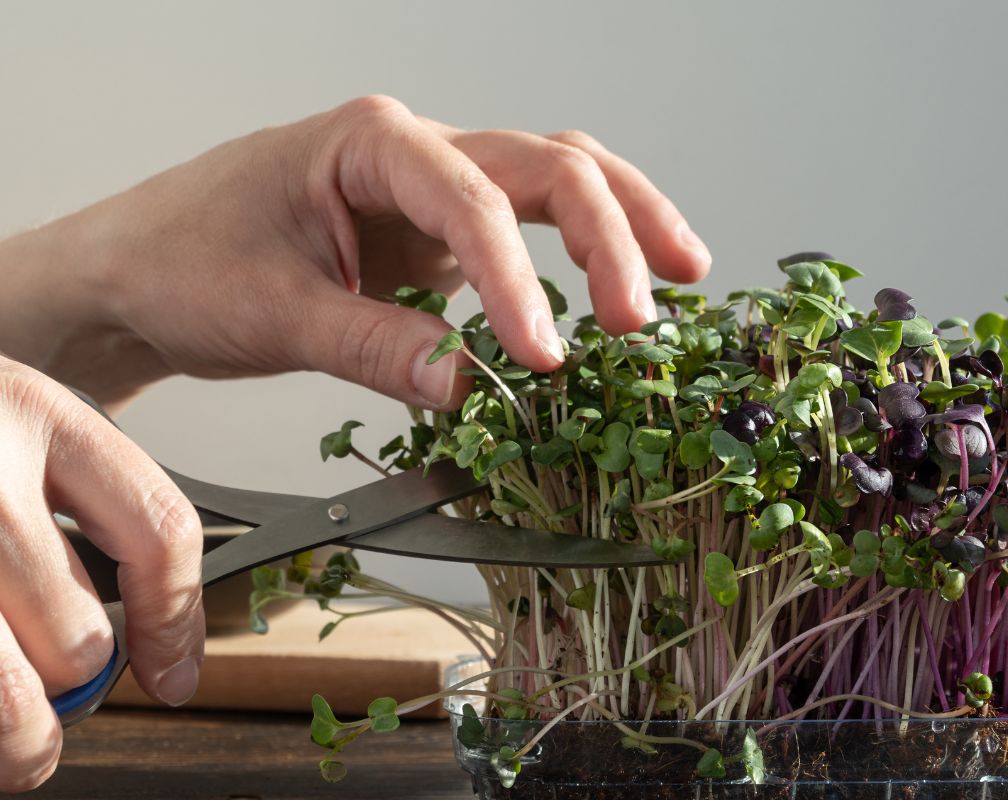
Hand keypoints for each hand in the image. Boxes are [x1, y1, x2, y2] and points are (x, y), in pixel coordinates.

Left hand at [0, 96, 710, 409]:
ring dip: (622, 223)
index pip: (473, 199)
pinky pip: (529, 228)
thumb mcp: (272, 313)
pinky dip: (582, 252)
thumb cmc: (182, 265)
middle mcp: (411, 150)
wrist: (136, 270)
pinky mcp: (434, 232)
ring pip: (556, 177)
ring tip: (682, 272)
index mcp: (368, 142)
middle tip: (643, 315)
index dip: (517, 280)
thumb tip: (471, 387)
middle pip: (547, 163)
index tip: (543, 357)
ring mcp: (429, 189)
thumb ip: (374, 345)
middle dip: (610, 233)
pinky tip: (617, 286)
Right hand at [0, 358, 203, 791]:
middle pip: (79, 635)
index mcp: (40, 416)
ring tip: (19, 741)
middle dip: (73, 679)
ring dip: (17, 733)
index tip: (173, 676)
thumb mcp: (16, 429)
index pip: (159, 531)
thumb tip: (152, 648)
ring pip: (11, 690)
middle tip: (53, 685)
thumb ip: (82, 509)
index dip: (175, 624)